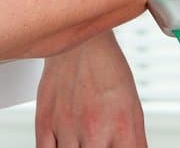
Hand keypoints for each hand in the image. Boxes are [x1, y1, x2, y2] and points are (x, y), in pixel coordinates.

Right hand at [35, 31, 145, 147]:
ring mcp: (68, 126)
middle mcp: (95, 129)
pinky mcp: (45, 120)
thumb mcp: (133, 109)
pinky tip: (63, 147)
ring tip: (81, 143)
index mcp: (122, 128)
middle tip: (94, 145)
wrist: (81, 43)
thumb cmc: (108, 71)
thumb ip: (134, 142)